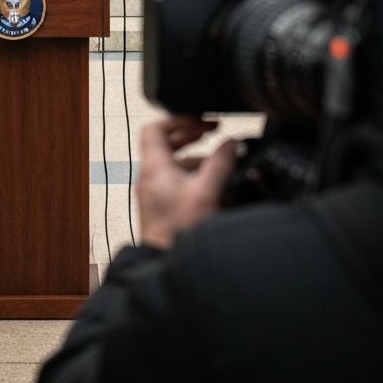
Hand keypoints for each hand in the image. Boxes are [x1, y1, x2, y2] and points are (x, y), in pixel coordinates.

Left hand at [136, 115, 235, 249]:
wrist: (164, 262)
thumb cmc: (179, 230)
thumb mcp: (206, 190)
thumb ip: (221, 163)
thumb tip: (232, 144)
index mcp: (154, 166)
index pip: (156, 128)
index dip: (178, 119)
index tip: (200, 120)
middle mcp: (150, 176)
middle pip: (166, 143)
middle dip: (191, 135)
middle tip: (213, 131)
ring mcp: (153, 191)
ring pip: (172, 162)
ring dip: (195, 155)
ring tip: (218, 157)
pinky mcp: (160, 205)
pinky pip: (175, 179)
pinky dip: (192, 174)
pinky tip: (212, 183)